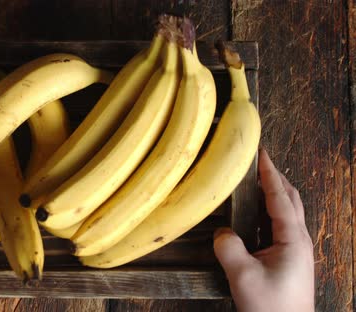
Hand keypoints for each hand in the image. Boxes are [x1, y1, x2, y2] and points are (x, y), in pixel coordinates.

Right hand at [213, 149, 313, 311]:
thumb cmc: (272, 309)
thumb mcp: (243, 276)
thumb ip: (229, 248)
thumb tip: (221, 233)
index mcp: (292, 240)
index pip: (280, 197)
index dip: (269, 173)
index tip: (261, 153)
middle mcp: (298, 243)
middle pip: (290, 200)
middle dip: (275, 178)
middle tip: (258, 163)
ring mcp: (296, 253)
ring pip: (287, 214)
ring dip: (273, 195)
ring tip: (255, 184)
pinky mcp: (288, 263)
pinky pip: (279, 229)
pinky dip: (269, 213)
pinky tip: (254, 218)